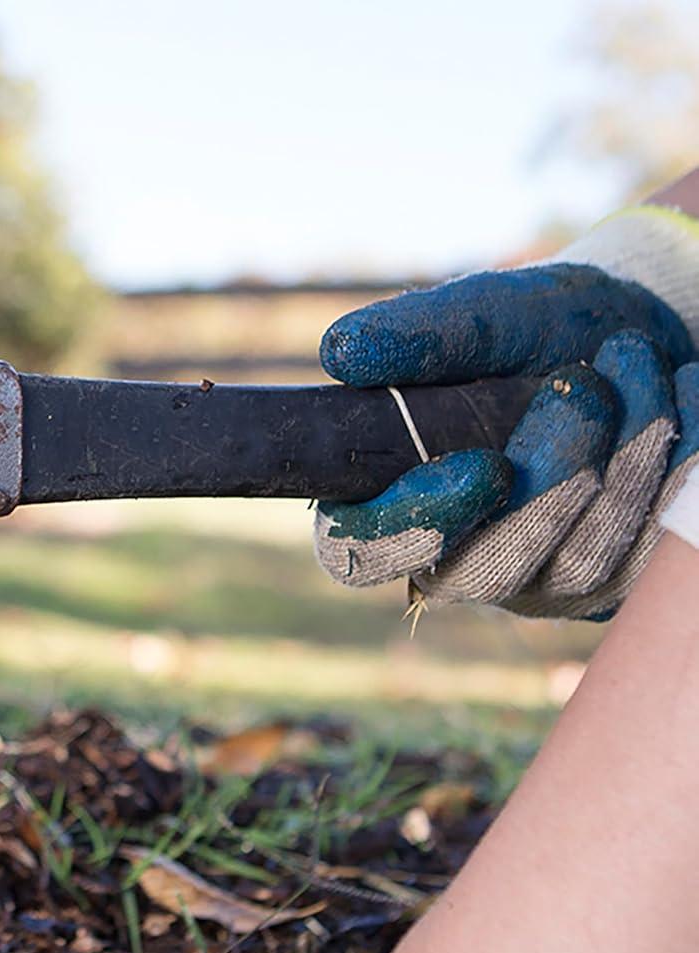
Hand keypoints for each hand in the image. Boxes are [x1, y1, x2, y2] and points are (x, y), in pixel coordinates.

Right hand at [314, 209, 698, 617]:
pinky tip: (681, 398)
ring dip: (624, 455)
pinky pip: (648, 556)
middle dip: (552, 472)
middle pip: (488, 568)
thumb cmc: (544, 331)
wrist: (647, 335)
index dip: (411, 525)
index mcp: (395, 506)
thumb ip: (420, 334)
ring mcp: (539, 585)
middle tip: (584, 383)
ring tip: (637, 362)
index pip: (361, 553)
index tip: (483, 465)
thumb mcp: (487, 314)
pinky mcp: (615, 587)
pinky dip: (675, 468)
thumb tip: (340, 351)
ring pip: (579, 564)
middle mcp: (460, 561)